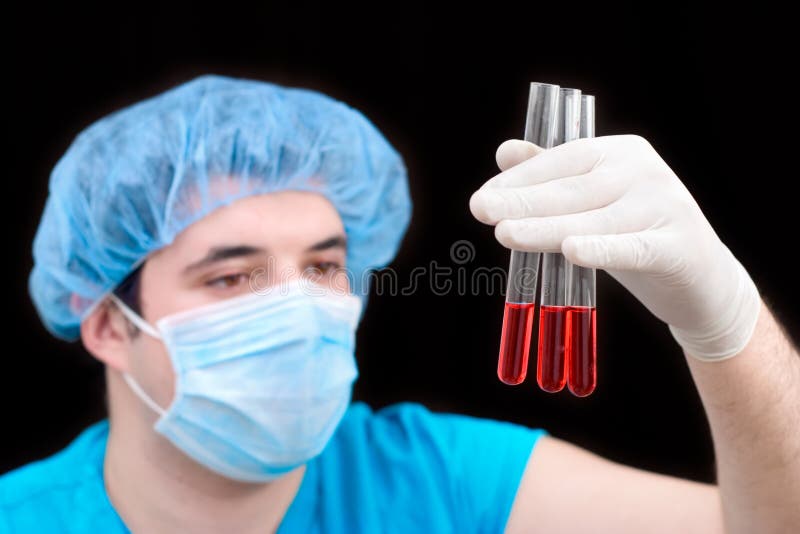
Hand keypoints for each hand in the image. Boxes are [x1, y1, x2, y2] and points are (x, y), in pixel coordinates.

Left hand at [469, 135, 760, 360]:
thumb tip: (505, 150)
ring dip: (545, 227)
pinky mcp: (677, 246)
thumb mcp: (593, 202)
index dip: (520, 179)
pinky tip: (572, 251)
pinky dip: (601, 249)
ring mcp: (664, 205)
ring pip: (592, 220)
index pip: (562, 160)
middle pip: (571, 189)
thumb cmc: (636, 235)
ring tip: (504, 233)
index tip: (481, 197)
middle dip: (522, 200)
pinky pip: (631, 248)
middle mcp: (644, 170)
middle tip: (479, 208)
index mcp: (621, 151)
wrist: (702, 280)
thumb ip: (552, 175)